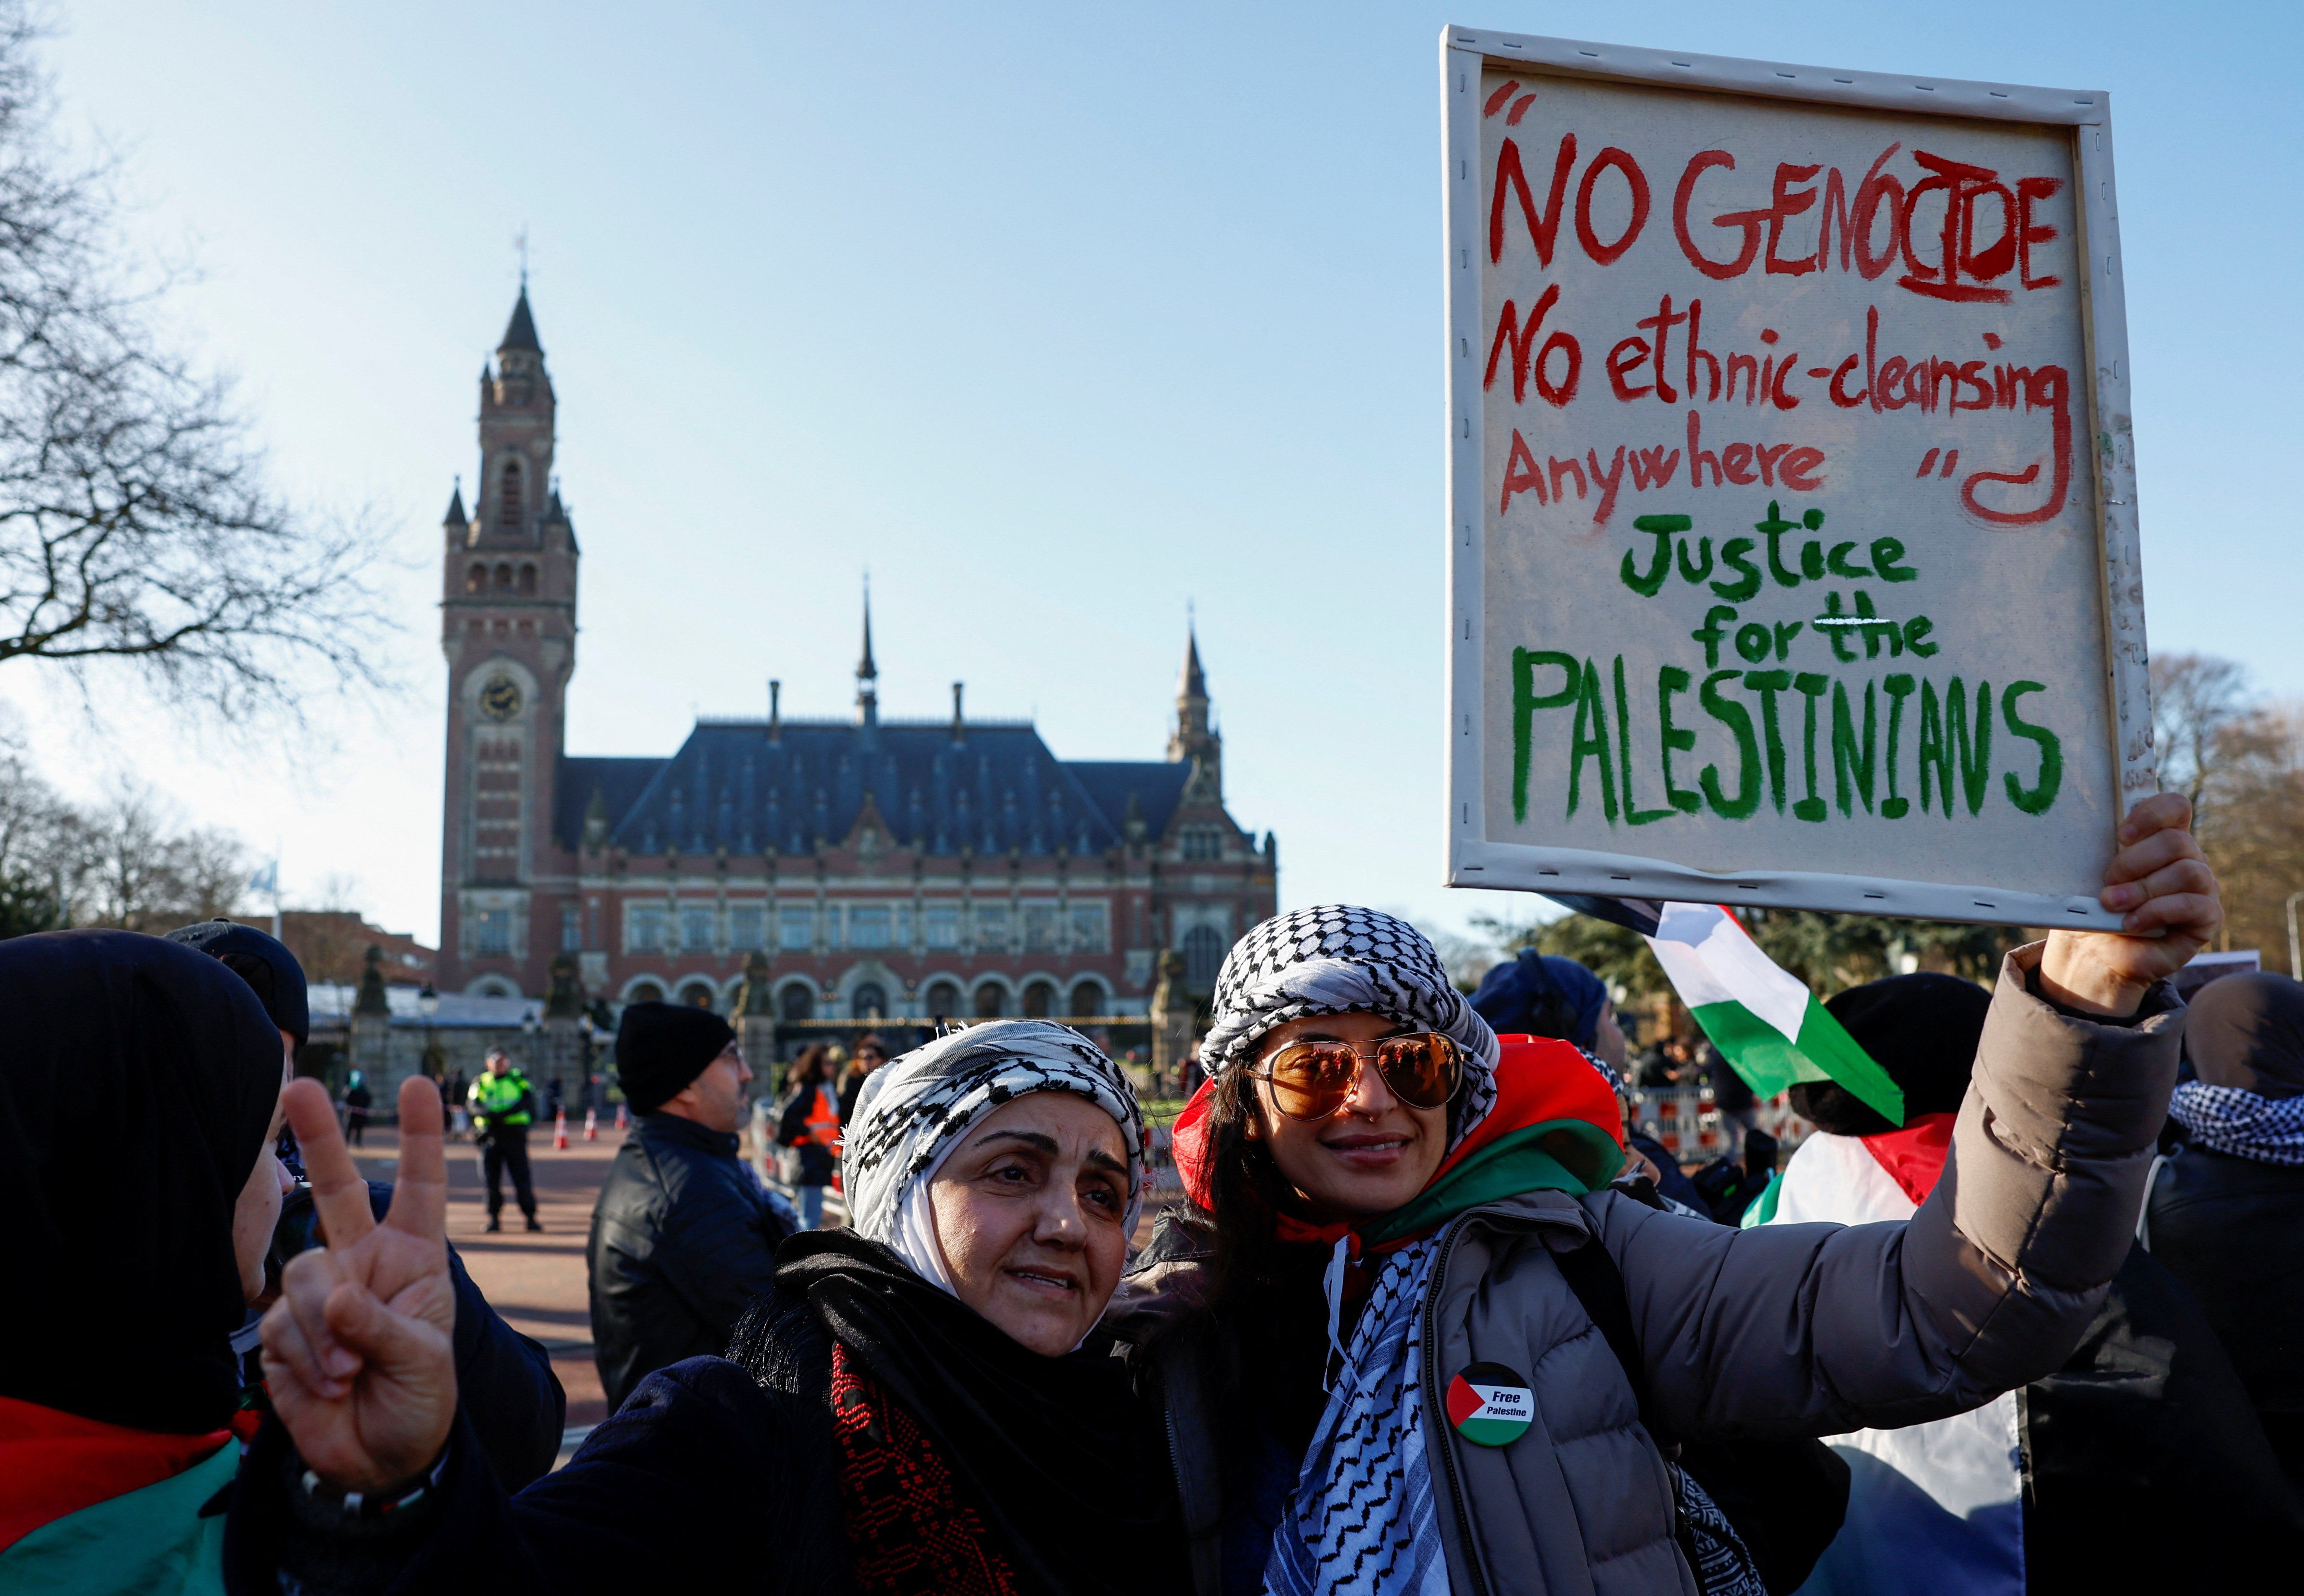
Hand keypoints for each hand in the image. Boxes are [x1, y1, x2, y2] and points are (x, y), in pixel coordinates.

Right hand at [261, 1077, 457, 1492]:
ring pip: (300, 1275)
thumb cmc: (419, 1399)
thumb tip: (334, 1298)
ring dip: (320, 1330)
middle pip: (335, 1192)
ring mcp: (319, 1292)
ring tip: (348, 1373)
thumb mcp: (423, 1363)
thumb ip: (381, 1328)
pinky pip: (277, 1325)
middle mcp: (364, 1263)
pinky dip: (302, 1358)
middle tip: (298, 1086)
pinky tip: (324, 1385)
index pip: (419, 1189)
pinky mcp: (281, 1329)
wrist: (382, 1458)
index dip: (420, 1137)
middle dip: (319, 1138)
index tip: (418, 1085)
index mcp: (413, 1258)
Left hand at [2039, 792, 2221, 1016]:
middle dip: (2135, 861)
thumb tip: (2081, 826)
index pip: (2175, 808)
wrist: (2096, 953)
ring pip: (2187, 872)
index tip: (2120, 835)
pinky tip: (2132, 923)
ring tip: (2113, 904)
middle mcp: (2188, 859)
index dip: (2151, 814)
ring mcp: (2202, 888)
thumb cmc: (2094, 908)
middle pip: (2177, 841)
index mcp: (2161, 840)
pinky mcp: (2206, 918)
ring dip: (2143, 888)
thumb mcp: (2091, 874)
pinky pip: (2194, 905)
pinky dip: (2157, 912)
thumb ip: (2099, 850)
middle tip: (2108, 882)